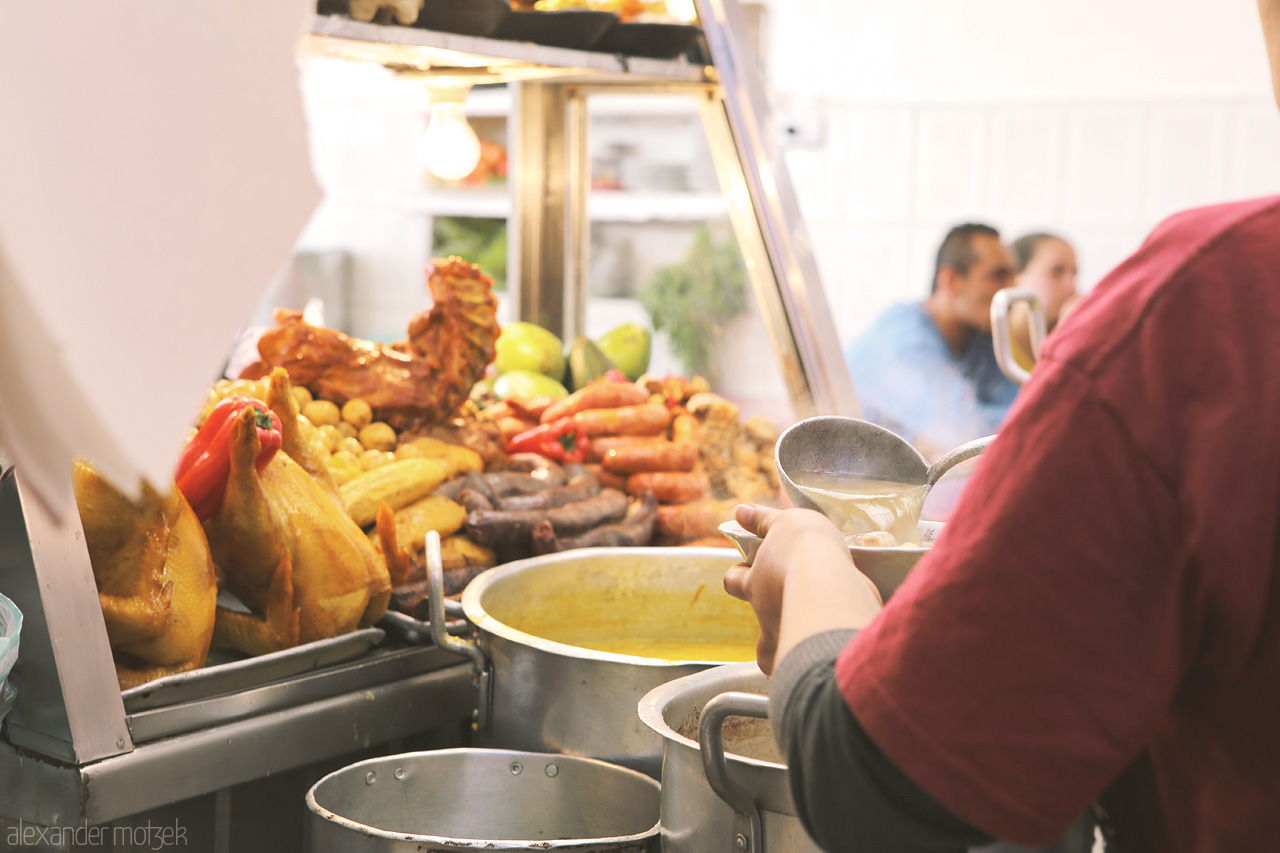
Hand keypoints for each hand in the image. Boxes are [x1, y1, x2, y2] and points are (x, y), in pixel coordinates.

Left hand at [723, 504, 860, 673]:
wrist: (829, 583)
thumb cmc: (806, 550)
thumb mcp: (785, 523)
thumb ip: (763, 520)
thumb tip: (740, 512)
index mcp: (755, 582)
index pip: (734, 580)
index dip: (738, 576)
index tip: (746, 570)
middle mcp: (765, 614)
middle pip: (752, 624)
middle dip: (762, 621)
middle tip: (782, 608)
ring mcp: (784, 639)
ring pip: (771, 655)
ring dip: (783, 650)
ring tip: (805, 639)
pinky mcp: (810, 653)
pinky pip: (807, 664)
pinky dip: (813, 660)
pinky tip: (829, 651)